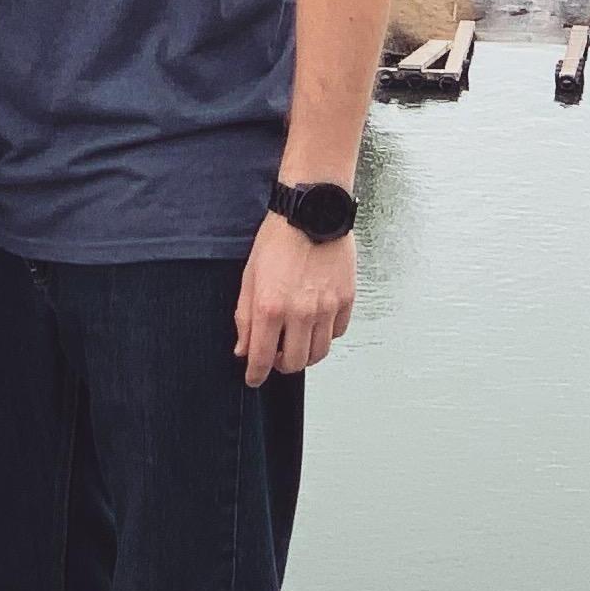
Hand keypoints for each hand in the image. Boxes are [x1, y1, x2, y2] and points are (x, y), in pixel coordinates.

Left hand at [233, 211, 355, 387]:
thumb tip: (243, 349)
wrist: (312, 212)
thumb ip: (245, 317)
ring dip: (305, 354)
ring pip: (319, 353)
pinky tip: (316, 322)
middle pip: (295, 363)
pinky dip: (326, 334)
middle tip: (276, 356)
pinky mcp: (346, 300)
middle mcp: (300, 313)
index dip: (256, 375)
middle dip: (282, 365)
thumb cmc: (278, 239)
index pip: (262, 358)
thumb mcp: (250, 277)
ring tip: (296, 341)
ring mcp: (327, 308)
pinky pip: (337, 332)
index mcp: (270, 307)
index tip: (254, 379)